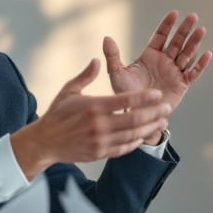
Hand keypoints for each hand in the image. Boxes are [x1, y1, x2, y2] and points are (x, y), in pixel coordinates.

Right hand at [10, 59, 169, 176]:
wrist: (45, 141)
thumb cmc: (57, 113)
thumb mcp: (69, 90)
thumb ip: (85, 75)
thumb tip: (97, 60)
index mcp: (94, 106)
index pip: (125, 101)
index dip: (144, 97)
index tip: (157, 94)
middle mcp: (99, 125)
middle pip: (134, 119)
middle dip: (154, 113)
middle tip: (167, 108)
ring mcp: (100, 141)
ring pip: (132, 135)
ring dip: (150, 128)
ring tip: (163, 122)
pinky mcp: (99, 153)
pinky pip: (123, 148)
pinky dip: (135, 142)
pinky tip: (144, 136)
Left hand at [103, 11, 211, 134]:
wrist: (137, 114)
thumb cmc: (126, 94)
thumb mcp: (117, 74)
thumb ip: (113, 56)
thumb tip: (106, 38)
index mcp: (150, 55)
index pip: (161, 36)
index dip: (167, 25)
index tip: (174, 13)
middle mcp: (164, 61)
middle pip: (177, 42)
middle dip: (185, 30)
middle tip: (193, 16)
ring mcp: (174, 72)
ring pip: (186, 54)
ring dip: (194, 43)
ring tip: (201, 30)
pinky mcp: (181, 85)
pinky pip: (193, 73)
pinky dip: (200, 65)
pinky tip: (207, 54)